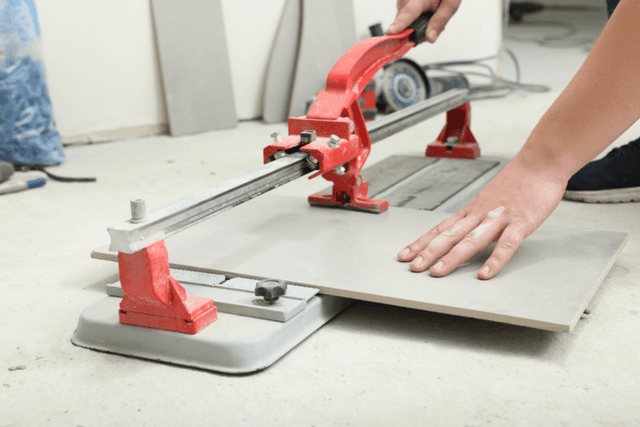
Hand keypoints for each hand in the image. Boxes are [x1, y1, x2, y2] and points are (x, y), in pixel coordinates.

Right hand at [387, 0, 460, 42]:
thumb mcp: (450, 4)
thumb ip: (440, 21)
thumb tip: (430, 38)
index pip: (409, 12)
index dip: (400, 24)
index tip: (391, 32)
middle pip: (405, 24)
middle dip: (417, 30)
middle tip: (432, 24)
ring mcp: (401, 1)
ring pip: (404, 23)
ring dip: (416, 25)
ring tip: (428, 16)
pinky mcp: (400, 4)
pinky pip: (404, 19)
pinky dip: (413, 20)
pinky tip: (422, 14)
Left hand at [397, 154, 567, 278]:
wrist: (540, 162)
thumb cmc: (517, 182)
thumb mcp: (488, 199)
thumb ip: (476, 217)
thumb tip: (461, 233)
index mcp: (471, 211)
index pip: (440, 229)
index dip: (421, 242)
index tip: (404, 254)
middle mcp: (479, 214)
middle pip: (449, 236)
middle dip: (428, 252)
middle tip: (413, 267)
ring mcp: (498, 218)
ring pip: (471, 240)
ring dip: (452, 257)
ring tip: (437, 272)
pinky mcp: (520, 223)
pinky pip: (506, 245)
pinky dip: (495, 259)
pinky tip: (485, 273)